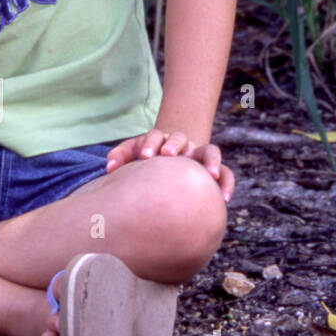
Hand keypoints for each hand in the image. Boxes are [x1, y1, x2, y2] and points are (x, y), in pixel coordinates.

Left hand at [105, 128, 234, 201]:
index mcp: (161, 140)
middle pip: (181, 138)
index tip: (145, 156)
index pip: (156, 136)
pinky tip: (224, 199)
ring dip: (210, 161)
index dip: (151, 144)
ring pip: (210, 151)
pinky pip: (226, 173)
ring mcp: (199, 155)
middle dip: (175, 144)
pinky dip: (227, 183)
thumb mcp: (135, 152)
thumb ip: (120, 156)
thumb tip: (108, 168)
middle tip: (168, 154)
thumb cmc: (149, 156)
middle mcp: (183, 144)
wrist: (174, 153)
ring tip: (210, 175)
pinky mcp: (214, 170)